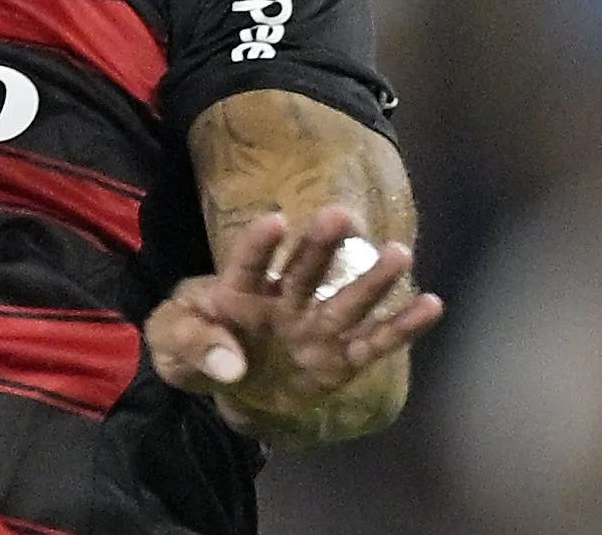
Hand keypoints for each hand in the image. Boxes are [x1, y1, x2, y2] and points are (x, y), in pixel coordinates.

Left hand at [146, 205, 443, 430]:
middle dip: (321, 245)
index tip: (274, 220)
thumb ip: (192, 346)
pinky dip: (402, 327)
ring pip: (345, 301)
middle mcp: (283, 302)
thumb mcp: (170, 348)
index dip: (258, 244)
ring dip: (371, 279)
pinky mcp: (338, 359)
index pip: (247, 264)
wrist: (221, 387)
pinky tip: (431, 305)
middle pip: (304, 270)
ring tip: (399, 253)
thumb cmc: (191, 349)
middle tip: (339, 215)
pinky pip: (373, 342)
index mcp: (236, 292)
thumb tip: (231, 365)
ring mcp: (314, 328)